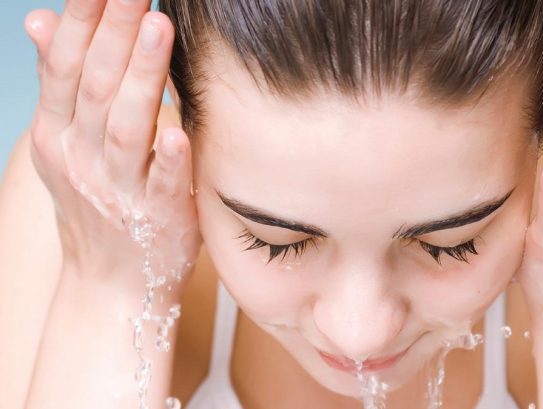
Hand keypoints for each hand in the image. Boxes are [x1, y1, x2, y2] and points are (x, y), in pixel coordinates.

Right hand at [24, 0, 199, 291]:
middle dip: (113, 29)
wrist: (112, 283)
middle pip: (95, 85)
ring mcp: (116, 191)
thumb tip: (43, 20)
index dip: (81, 16)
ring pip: (125, 128)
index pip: (65, 64)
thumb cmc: (99, 203)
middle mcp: (80, 159)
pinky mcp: (157, 220)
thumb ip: (63, 85)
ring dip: (141, 77)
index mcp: (57, 134)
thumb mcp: (66, 145)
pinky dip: (168, 160)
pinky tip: (179, 132)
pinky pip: (161, 187)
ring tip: (159, 27)